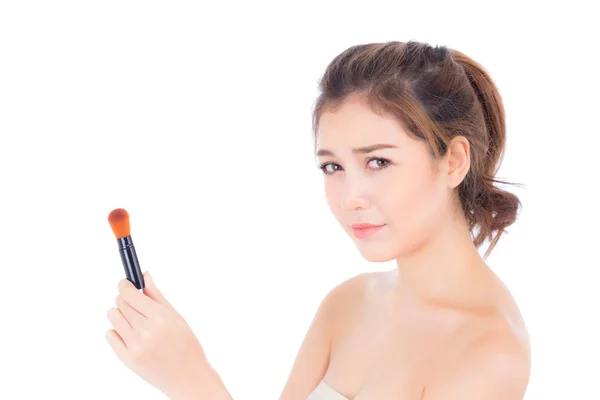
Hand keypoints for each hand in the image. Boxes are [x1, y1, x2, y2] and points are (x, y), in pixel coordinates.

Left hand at [105, 272, 210, 397]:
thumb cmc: (186, 345)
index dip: (125, 285)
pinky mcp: (127, 359)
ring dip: (120, 314)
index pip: (130, 294)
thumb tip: (144, 276)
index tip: (125, 283)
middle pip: (120, 303)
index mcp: (160, 318)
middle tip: (137, 306)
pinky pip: (110, 335)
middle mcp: (145, 331)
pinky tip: (131, 335)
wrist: (188, 376)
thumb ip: (156, 296)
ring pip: (113, 317)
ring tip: (134, 321)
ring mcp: (134, 346)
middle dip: (126, 300)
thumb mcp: (176, 316)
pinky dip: (117, 331)